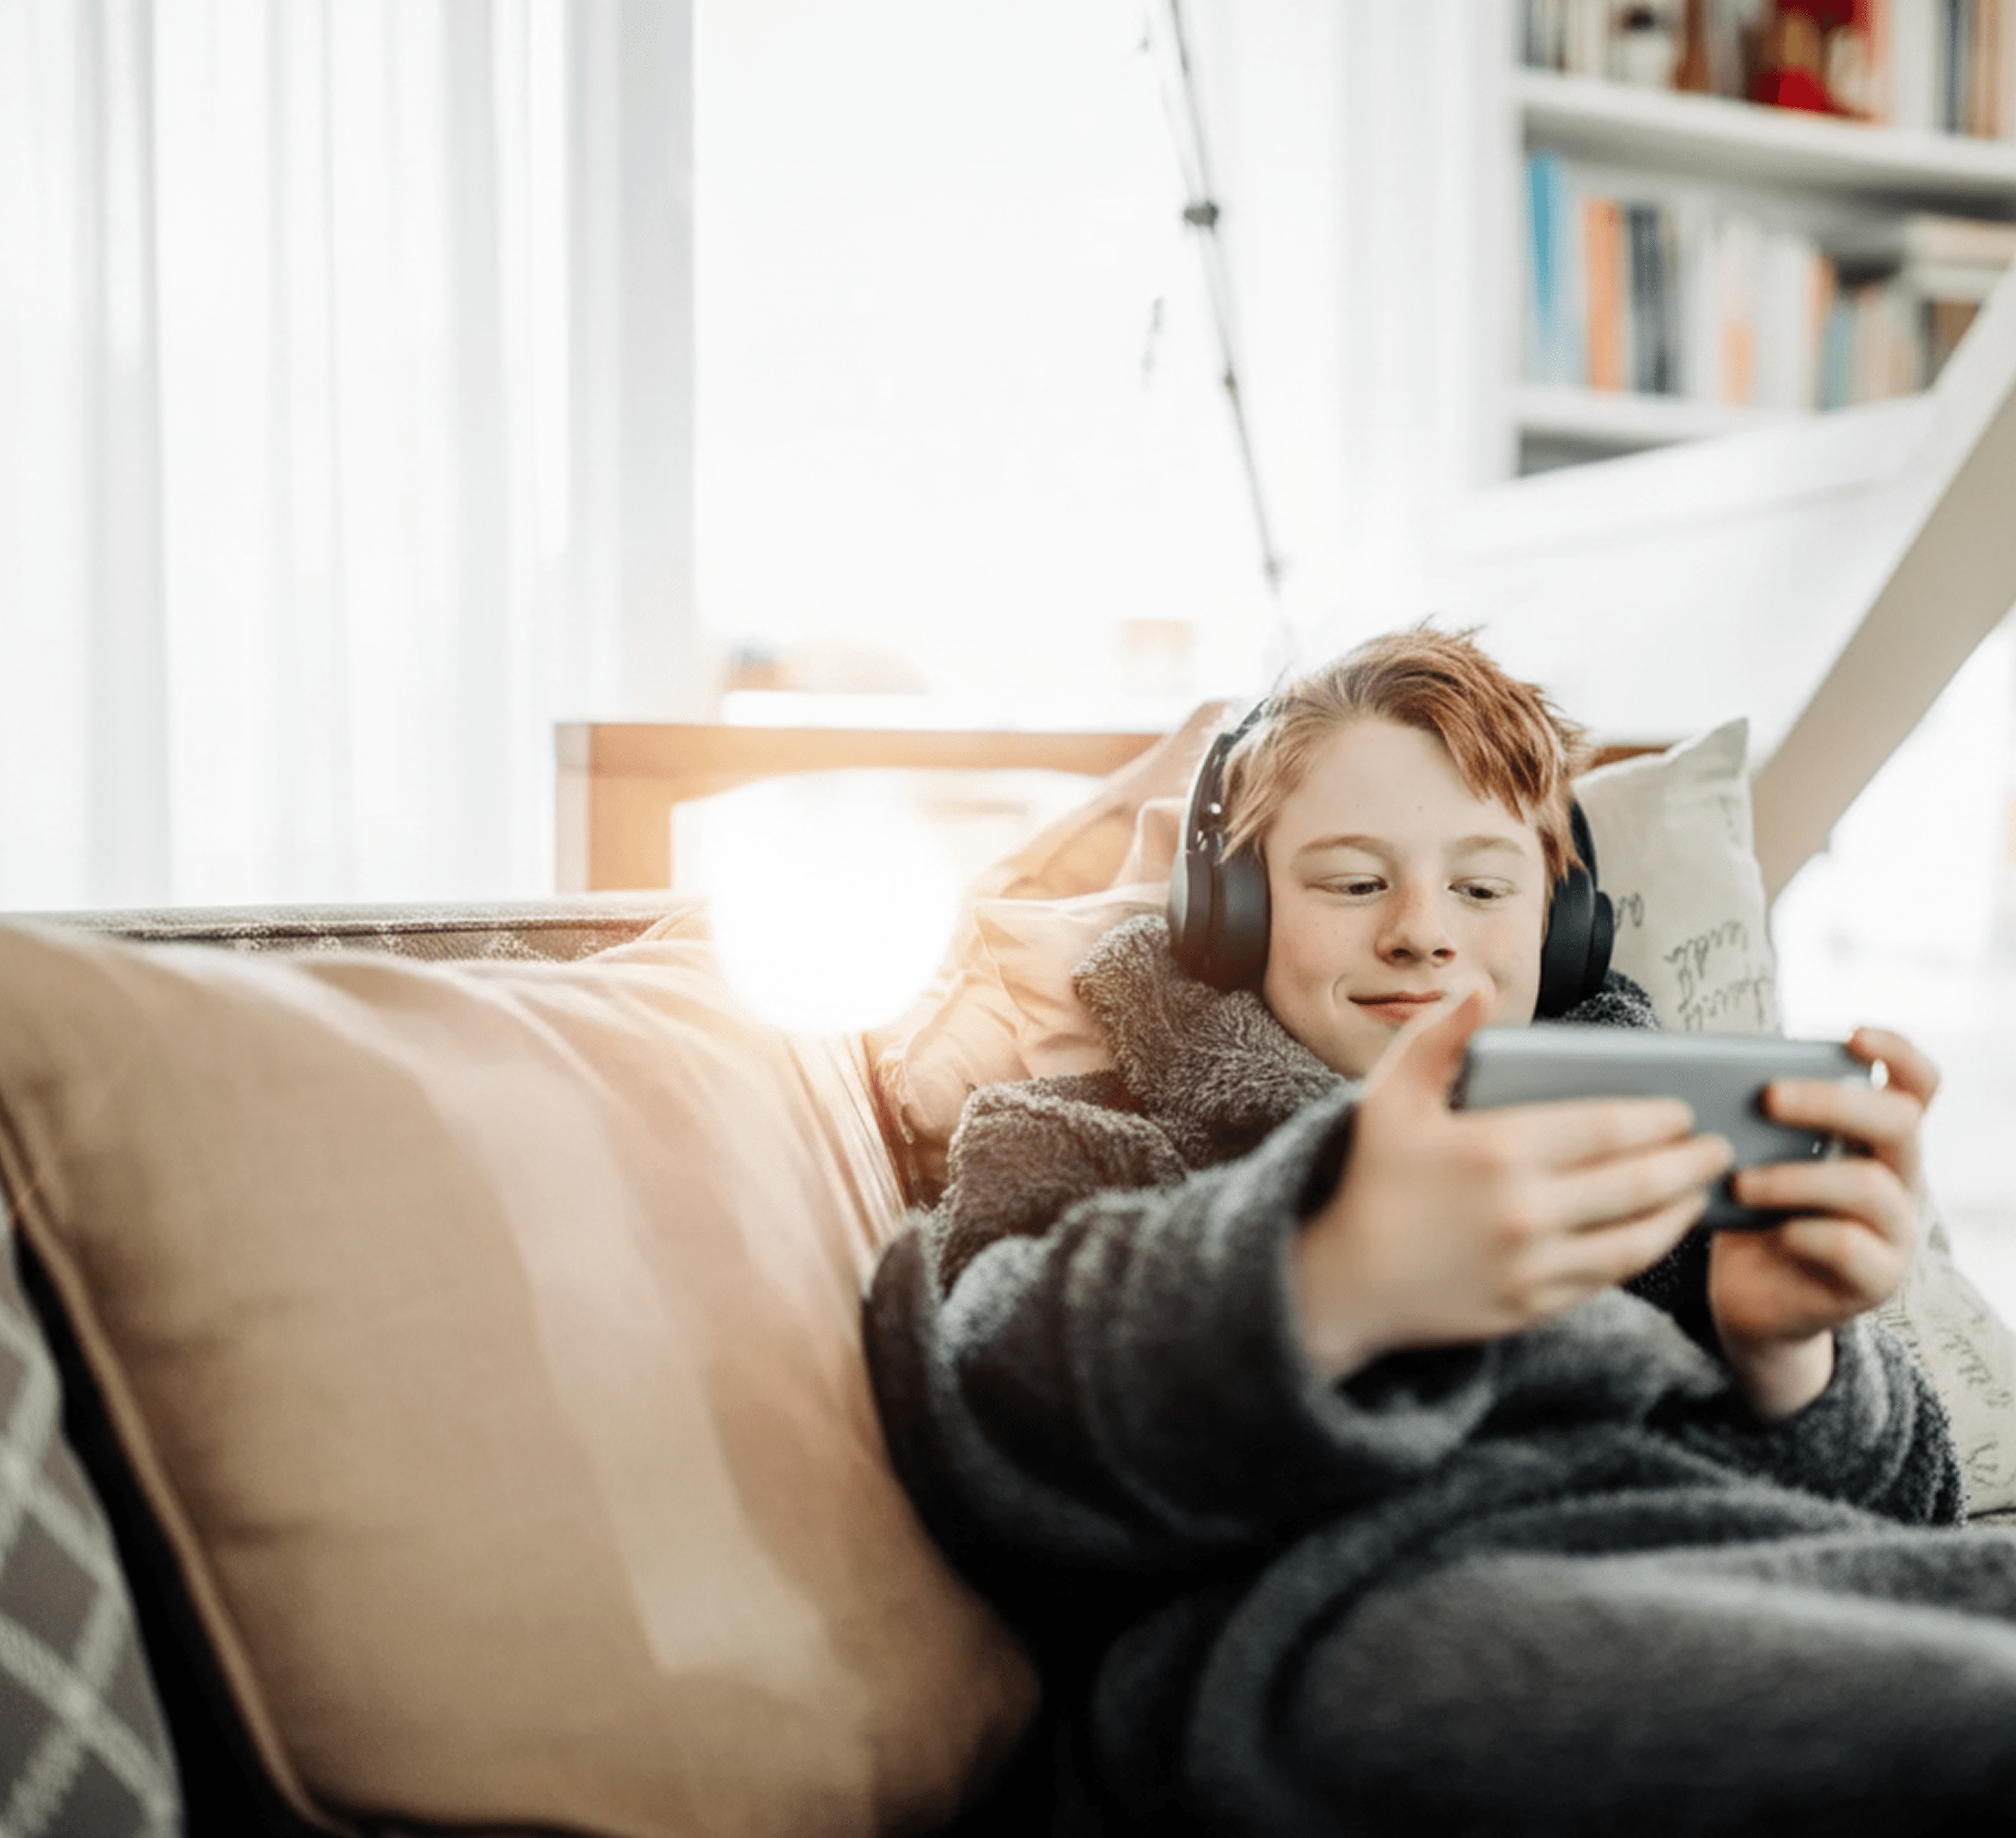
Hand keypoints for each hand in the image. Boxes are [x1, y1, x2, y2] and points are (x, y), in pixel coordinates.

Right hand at [1293, 990, 1733, 1378]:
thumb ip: (1439, 1037)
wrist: (1343, 1280)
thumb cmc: (1372, 1177)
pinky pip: (1607, 1277)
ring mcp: (1529, 1265)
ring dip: (1679, 1211)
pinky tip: (1656, 1233)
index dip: (1657, 1119)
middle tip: (1718, 1147)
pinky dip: (1643, 1252)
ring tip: (1701, 1189)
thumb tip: (1480, 987)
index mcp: (1495, 1150)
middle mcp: (1522, 1211)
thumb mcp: (1390, 1096)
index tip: (1682, 1110)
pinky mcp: (1531, 1306)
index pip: (1606, 1129)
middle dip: (1689, 1162)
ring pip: (1635, 1238)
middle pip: (1636, 1183)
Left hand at [1709, 1027, 1937, 1418]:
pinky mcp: (1878, 1280)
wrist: (1751, 1301)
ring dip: (1794, 1176)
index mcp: (1877, 1141)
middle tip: (1766, 1097)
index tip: (1851, 1034)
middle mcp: (1901, 1180)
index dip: (1898, 1053)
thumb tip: (1713, 1074)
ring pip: (1869, 1185)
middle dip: (1830, 1102)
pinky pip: (1850, 1245)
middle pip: (1899, 1122)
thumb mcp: (1757, 1156)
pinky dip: (1802, 1231)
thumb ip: (1761, 1121)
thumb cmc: (1752, 1213)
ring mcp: (1897, 1232)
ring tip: (1739, 1180)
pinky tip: (1769, 1232)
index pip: (1917, 1086)